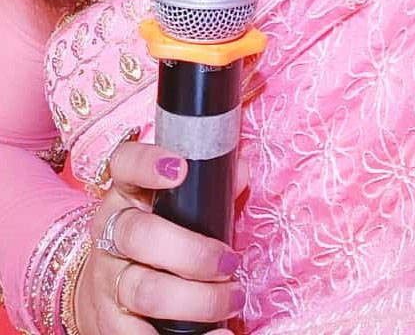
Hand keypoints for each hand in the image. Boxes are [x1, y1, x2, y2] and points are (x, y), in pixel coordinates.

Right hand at [76, 141, 247, 333]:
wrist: (103, 293)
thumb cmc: (154, 239)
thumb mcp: (171, 207)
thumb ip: (206, 188)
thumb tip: (242, 169)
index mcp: (126, 195)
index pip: (124, 165)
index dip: (147, 163)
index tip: (180, 169)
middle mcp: (111, 235)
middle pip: (141, 236)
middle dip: (193, 252)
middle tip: (230, 261)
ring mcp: (108, 281)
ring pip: (146, 290)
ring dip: (199, 299)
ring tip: (233, 299)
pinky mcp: (111, 325)